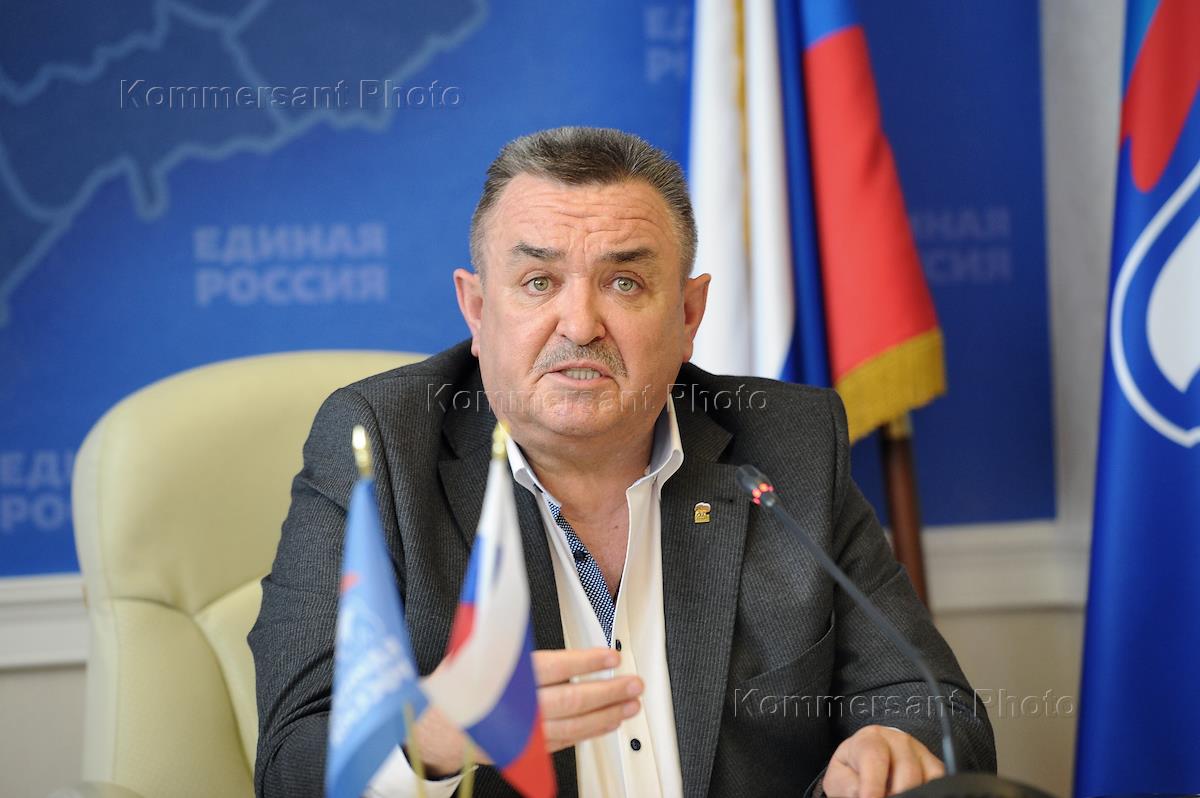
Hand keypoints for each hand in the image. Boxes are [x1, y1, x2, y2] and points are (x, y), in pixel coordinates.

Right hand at [410, 648, 640, 776]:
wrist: (436, 730)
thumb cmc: (458, 686)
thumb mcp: (475, 650)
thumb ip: (501, 630)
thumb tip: (514, 596)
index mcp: (506, 679)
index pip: (555, 669)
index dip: (586, 662)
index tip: (610, 657)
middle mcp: (518, 710)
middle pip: (572, 701)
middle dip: (608, 693)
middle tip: (633, 685)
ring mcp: (525, 735)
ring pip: (574, 726)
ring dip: (606, 716)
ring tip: (629, 705)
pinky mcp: (528, 751)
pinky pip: (566, 742)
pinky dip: (589, 733)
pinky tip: (607, 723)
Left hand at [822, 725, 944, 797]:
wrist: (865, 763)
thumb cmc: (853, 770)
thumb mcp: (839, 777)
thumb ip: (847, 785)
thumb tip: (862, 793)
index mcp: (870, 739)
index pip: (875, 758)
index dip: (873, 785)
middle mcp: (897, 740)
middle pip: (906, 771)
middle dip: (895, 794)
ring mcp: (919, 750)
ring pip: (925, 777)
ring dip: (911, 793)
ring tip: (893, 796)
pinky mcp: (933, 764)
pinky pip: (938, 779)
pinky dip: (928, 791)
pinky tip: (912, 794)